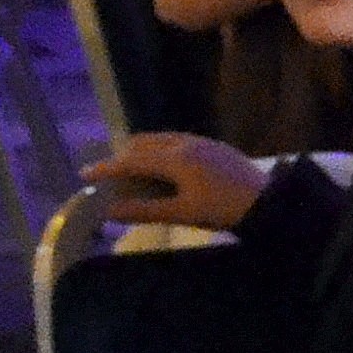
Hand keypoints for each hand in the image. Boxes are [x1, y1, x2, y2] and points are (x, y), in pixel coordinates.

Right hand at [85, 131, 267, 231]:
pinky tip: (163, 164)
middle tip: (107, 173)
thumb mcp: (182, 214)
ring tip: (131, 167)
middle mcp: (183, 143)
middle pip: (142, 145)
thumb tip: (110, 210)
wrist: (267, 202)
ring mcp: (200, 141)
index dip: (105, 168)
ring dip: (140, 151)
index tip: (84, 174)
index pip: (130, 161)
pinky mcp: (212, 145)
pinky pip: (175, 140)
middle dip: (121, 157)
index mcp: (174, 159)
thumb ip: (144, 211)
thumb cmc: (222, 210)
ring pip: (160, 139)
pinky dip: (159, 150)